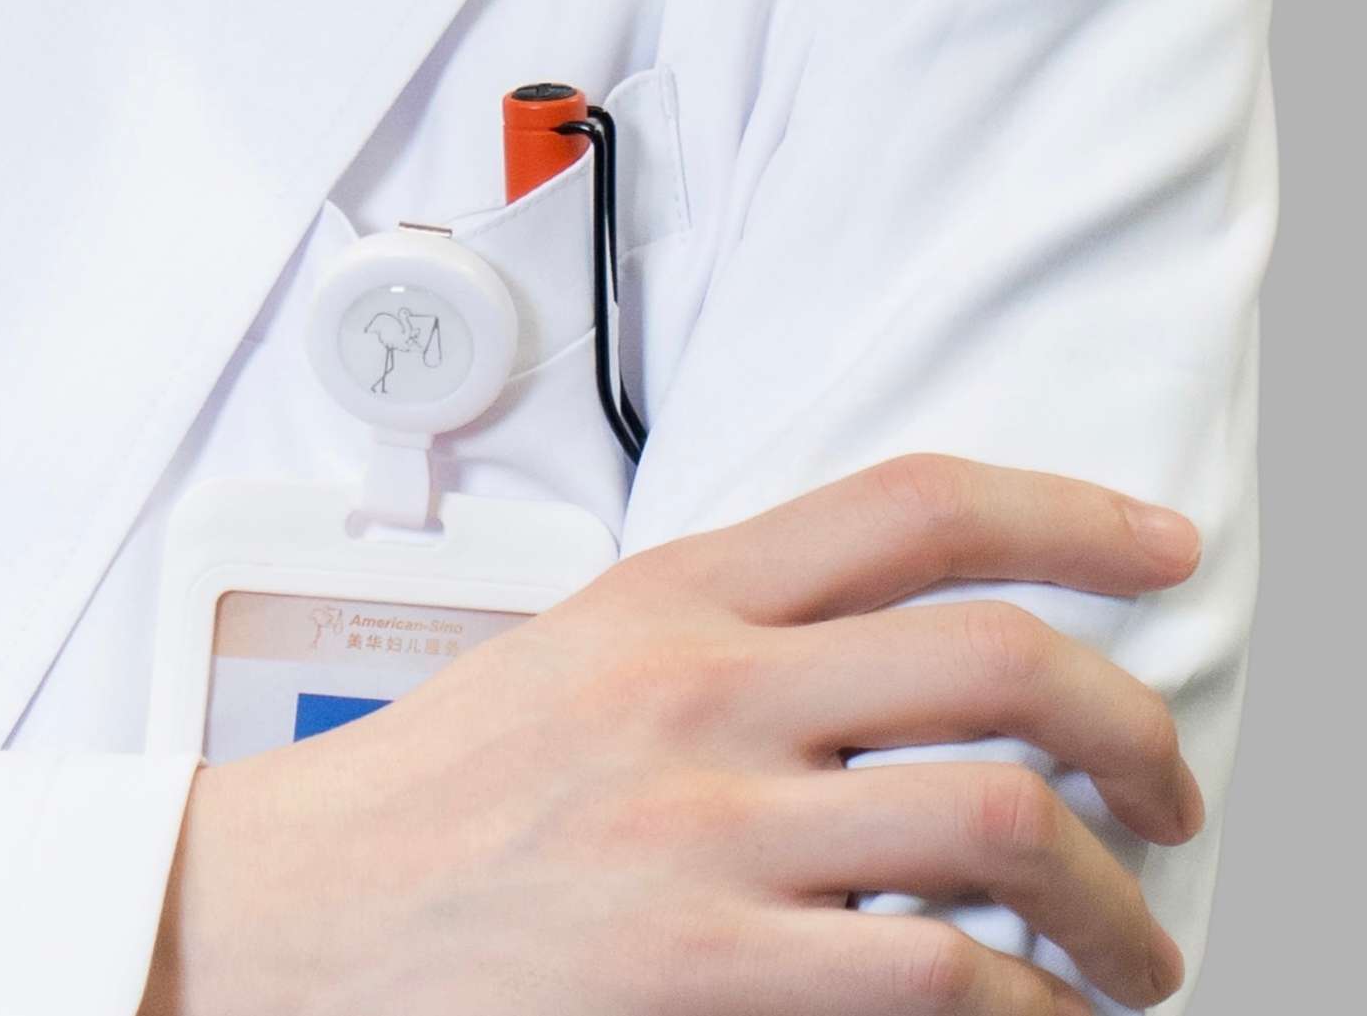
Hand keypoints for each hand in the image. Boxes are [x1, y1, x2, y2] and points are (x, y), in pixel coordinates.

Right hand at [140, 454, 1206, 1015]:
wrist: (301, 914)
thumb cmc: (445, 796)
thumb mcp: (585, 653)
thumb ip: (729, 630)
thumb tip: (906, 642)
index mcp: (677, 592)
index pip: (914, 506)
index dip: (1070, 514)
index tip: (1158, 550)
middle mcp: (704, 687)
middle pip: (997, 661)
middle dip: (1136, 735)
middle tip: (1169, 799)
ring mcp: (708, 829)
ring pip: (1003, 822)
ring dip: (1118, 906)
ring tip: (1135, 952)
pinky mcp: (705, 968)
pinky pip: (942, 974)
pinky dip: (1030, 1011)